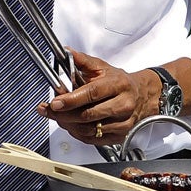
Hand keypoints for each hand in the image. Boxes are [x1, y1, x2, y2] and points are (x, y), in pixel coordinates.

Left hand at [37, 49, 155, 144]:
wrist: (142, 96)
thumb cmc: (119, 82)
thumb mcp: (102, 67)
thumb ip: (82, 60)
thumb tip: (66, 51)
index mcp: (118, 85)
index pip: (92, 94)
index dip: (71, 100)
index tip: (55, 102)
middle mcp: (123, 105)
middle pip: (89, 115)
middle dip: (64, 114)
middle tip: (48, 109)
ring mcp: (123, 123)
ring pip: (90, 129)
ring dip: (68, 125)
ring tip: (56, 116)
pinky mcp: (120, 136)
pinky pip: (94, 139)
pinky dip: (77, 134)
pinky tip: (69, 124)